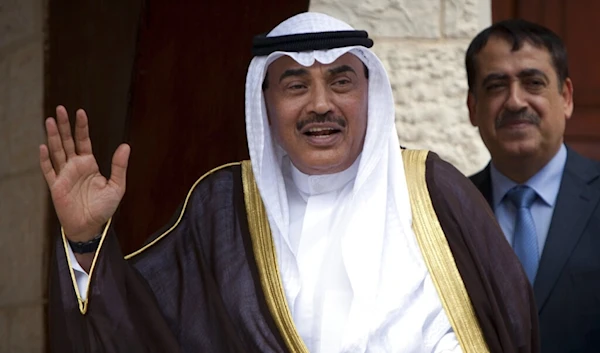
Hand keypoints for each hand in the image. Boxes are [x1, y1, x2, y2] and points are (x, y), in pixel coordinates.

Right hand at [40, 106, 129, 241]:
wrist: (91, 226)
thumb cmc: (103, 208)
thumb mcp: (116, 186)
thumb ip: (119, 166)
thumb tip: (125, 146)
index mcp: (89, 164)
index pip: (83, 141)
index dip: (82, 127)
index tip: (81, 112)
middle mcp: (75, 166)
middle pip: (67, 142)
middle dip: (64, 126)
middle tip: (60, 109)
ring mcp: (64, 175)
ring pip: (56, 151)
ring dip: (53, 137)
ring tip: (50, 121)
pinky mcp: (56, 186)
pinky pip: (49, 170)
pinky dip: (45, 159)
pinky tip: (43, 147)